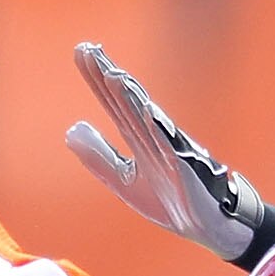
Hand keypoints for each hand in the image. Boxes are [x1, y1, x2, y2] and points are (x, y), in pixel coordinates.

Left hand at [65, 44, 274, 267]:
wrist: (204, 226)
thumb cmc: (168, 200)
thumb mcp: (123, 180)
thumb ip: (99, 156)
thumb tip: (70, 130)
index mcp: (139, 139)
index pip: (114, 103)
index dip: (97, 79)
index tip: (82, 51)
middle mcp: (153, 138)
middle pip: (126, 102)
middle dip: (108, 76)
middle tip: (88, 49)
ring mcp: (169, 152)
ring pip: (146, 119)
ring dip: (130, 97)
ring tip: (112, 75)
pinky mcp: (184, 170)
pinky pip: (171, 148)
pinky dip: (159, 129)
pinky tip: (148, 111)